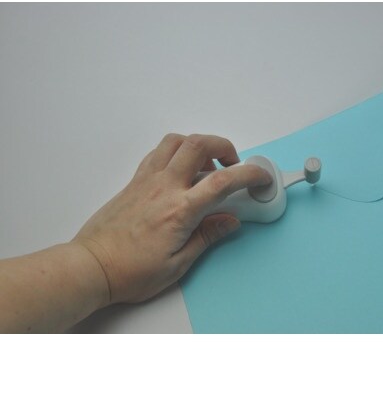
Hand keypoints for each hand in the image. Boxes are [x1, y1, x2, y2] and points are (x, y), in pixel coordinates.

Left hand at [73, 133, 271, 304]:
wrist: (91, 266)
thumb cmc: (131, 271)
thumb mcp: (178, 264)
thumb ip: (207, 236)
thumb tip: (229, 221)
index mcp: (180, 211)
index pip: (223, 182)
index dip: (249, 174)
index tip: (261, 177)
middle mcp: (164, 187)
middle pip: (198, 145)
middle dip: (223, 146)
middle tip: (233, 164)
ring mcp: (147, 180)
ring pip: (176, 142)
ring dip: (198, 145)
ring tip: (207, 166)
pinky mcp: (135, 181)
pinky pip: (158, 153)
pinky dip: (176, 152)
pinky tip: (181, 171)